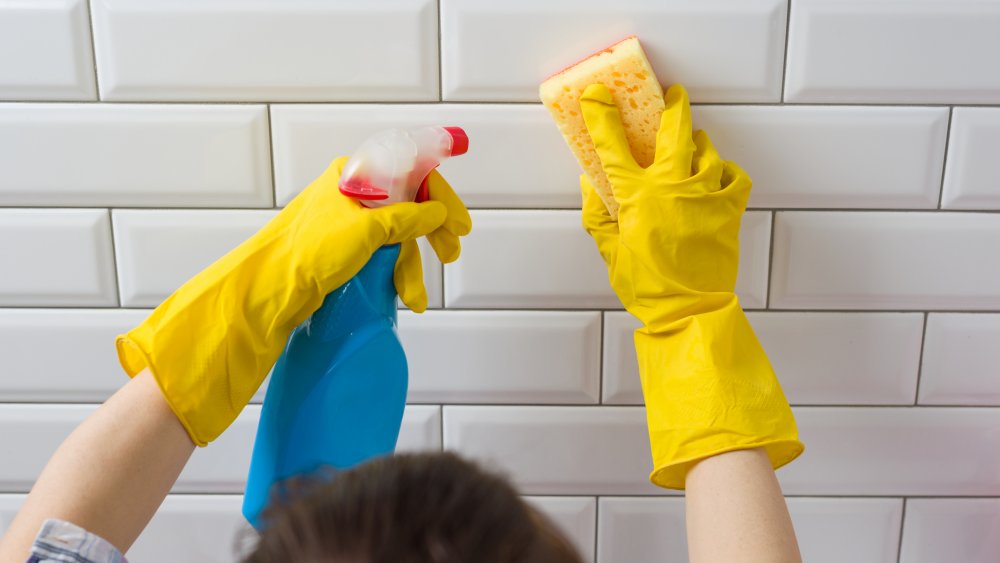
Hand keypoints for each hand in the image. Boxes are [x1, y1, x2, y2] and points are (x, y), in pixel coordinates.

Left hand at [116, 157, 470, 445]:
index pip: (411, 172)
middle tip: (451, 254)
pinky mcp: (342, 251)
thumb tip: (439, 214)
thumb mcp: (369, 230)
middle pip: (408, 206)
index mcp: (354, 175)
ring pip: (396, 237)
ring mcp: (346, 223)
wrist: (271, 291)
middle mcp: (352, 194)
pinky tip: (402, 294)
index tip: (460, 223)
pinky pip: (381, 256)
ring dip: (411, 265)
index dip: (440, 196)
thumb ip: (410, 218)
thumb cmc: (309, 253)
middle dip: (430, 234)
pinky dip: (395, 273)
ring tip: (413, 296)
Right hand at [579, 83, 748, 331]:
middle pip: (674, 130)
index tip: (596, 97)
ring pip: (707, 151)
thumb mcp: (609, 251)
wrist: (689, 310)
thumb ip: (597, 214)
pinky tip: (718, 175)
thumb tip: (590, 185)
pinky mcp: (728, 209)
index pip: (613, 145)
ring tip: (694, 144)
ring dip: (698, 143)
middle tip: (672, 96)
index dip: (601, 116)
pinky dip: (727, 171)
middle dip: (672, 106)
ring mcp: (704, 195)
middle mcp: (672, 187)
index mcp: (637, 196)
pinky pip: (735, 177)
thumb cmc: (647, 287)